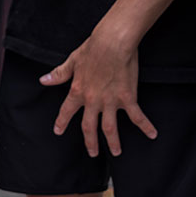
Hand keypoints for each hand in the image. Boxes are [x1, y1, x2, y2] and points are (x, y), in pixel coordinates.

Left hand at [43, 25, 154, 156]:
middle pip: (89, 127)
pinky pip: (137, 116)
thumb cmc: (92, 48)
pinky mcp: (127, 98)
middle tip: (92, 153)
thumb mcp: (72, 61)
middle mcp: (92, 101)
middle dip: (90, 142)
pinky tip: (152, 134)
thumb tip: (43, 80)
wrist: (112, 42)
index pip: (67, 111)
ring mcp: (110, 101)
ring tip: (116, 152)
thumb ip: (59, 74)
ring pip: (110, 127)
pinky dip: (145, 126)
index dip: (61, 122)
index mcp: (77, 91)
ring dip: (113, 141)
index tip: (58, 131)